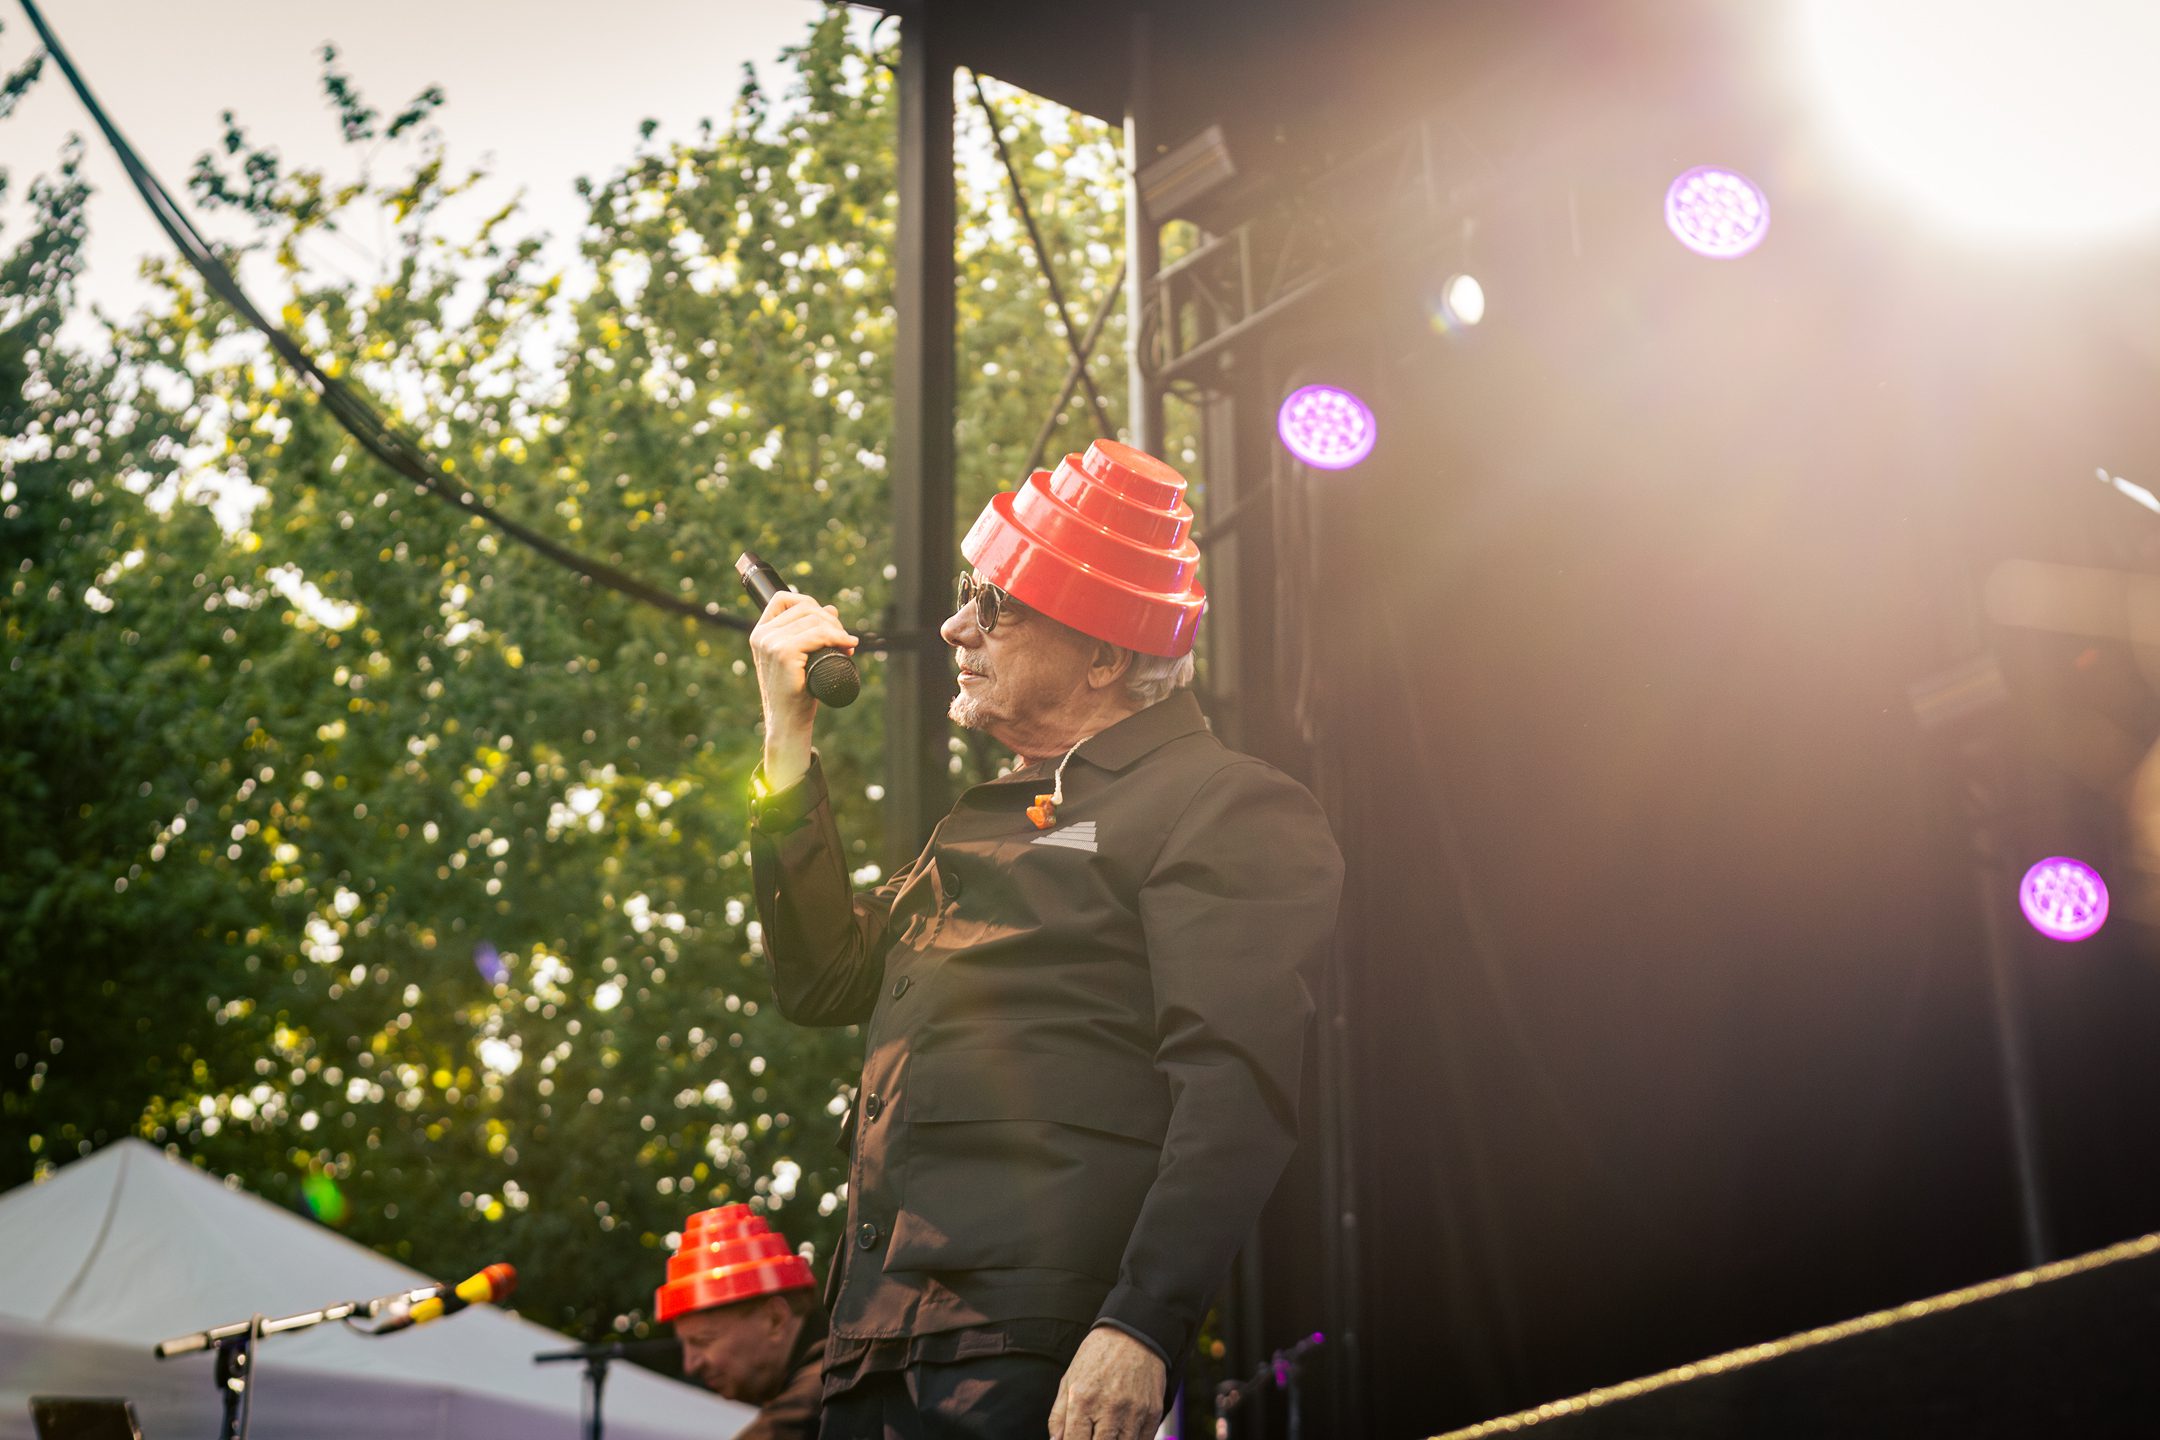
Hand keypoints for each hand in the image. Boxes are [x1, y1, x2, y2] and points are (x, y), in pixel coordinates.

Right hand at [747, 589, 856, 788]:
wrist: (788, 721)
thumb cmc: (797, 691)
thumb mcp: (802, 656)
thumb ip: (810, 633)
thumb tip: (831, 608)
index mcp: (761, 632)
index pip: (784, 599)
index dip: (809, 603)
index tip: (828, 622)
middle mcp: (762, 635)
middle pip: (805, 608)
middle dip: (831, 620)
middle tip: (845, 640)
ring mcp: (770, 643)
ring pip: (814, 620)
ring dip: (838, 630)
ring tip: (847, 646)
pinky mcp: (783, 653)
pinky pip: (817, 635)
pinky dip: (836, 637)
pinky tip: (846, 645)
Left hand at [1049, 1325, 1164, 1439]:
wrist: (1133, 1333)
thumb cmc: (1097, 1357)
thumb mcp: (1068, 1381)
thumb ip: (1058, 1416)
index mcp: (1083, 1400)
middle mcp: (1109, 1408)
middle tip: (1093, 1436)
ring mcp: (1134, 1412)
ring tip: (1108, 1433)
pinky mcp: (1153, 1412)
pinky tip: (1124, 1434)